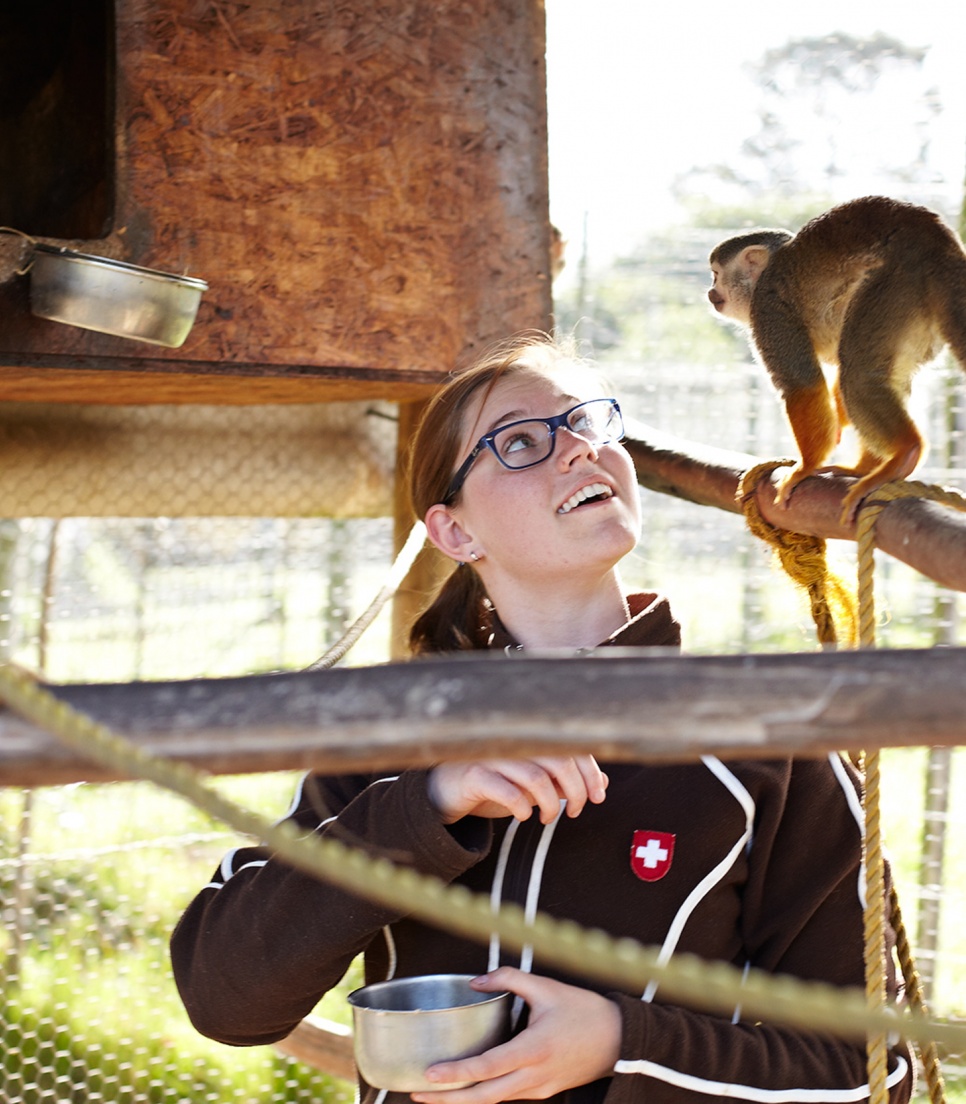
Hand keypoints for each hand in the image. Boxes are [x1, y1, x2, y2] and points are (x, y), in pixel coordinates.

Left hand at [410, 968, 621, 1102]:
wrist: (620, 1039)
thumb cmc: (584, 1011)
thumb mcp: (547, 987)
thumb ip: (509, 979)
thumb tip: (476, 981)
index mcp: (534, 1048)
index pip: (487, 1067)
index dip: (457, 1074)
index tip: (430, 1074)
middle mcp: (534, 1075)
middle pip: (483, 1097)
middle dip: (448, 1099)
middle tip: (417, 1093)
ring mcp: (539, 1088)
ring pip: (494, 1100)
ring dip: (463, 1099)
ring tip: (434, 1091)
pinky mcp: (543, 1091)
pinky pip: (508, 1096)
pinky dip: (484, 1093)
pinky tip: (468, 1086)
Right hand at [427, 757, 607, 824]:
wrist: (446, 791)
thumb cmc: (493, 784)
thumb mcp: (533, 784)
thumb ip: (564, 780)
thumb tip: (602, 782)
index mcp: (530, 739)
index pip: (572, 748)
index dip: (590, 772)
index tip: (598, 796)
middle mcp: (514, 742)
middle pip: (559, 762)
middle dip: (576, 791)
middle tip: (574, 811)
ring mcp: (493, 756)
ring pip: (536, 777)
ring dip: (549, 804)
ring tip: (547, 818)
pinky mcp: (475, 775)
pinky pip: (507, 791)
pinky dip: (522, 807)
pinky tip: (523, 815)